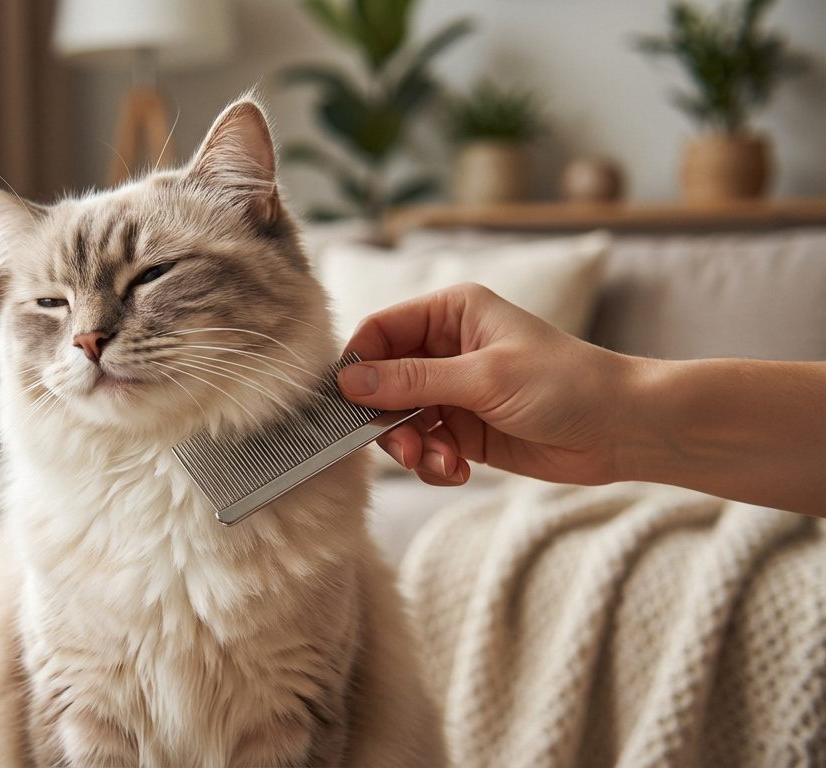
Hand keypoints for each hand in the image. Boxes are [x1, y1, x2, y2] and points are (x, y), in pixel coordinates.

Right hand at [338, 283, 632, 487]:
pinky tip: (460, 472)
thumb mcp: (484, 378)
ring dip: (413, 448)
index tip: (348, 404)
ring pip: (400, 420)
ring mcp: (454, 390)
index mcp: (451, 312)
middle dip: (389, 420)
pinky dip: (434, 463)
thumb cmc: (567, 385)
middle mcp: (446, 347)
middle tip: (407, 449)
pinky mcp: (464, 429)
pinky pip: (425, 447)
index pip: (380, 331)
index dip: (358, 366)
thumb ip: (412, 380)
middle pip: (382, 381)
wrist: (624, 430)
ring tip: (443, 464)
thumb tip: (349, 381)